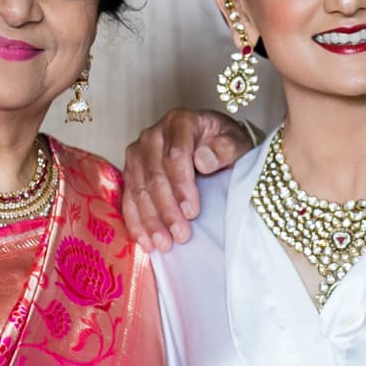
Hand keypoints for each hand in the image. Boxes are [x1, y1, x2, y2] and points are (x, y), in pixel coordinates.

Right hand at [121, 108, 251, 250]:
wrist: (212, 143)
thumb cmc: (224, 144)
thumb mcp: (237, 142)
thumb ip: (226, 148)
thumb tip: (203, 160)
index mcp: (179, 121)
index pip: (175, 155)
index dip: (182, 186)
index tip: (193, 212)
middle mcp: (152, 134)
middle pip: (155, 175)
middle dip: (167, 209)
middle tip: (181, 235)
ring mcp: (138, 153)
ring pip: (139, 189)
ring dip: (150, 220)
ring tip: (164, 244)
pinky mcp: (131, 171)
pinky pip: (128, 198)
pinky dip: (136, 222)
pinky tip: (145, 242)